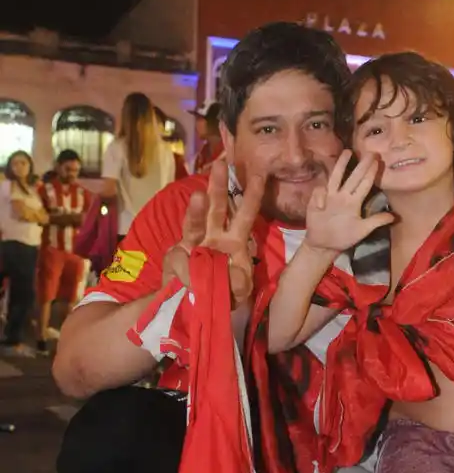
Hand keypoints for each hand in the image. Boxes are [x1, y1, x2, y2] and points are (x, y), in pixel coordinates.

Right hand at [162, 159, 263, 308]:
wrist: (195, 308)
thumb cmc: (222, 294)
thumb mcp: (238, 292)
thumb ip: (240, 284)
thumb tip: (234, 276)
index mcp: (234, 240)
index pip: (245, 214)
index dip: (251, 196)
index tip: (260, 175)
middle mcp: (213, 236)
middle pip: (216, 208)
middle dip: (218, 187)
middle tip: (221, 165)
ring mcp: (192, 245)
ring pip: (194, 223)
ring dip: (196, 210)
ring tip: (199, 197)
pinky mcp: (175, 258)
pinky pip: (181, 260)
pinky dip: (186, 270)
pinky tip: (189, 277)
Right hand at [305, 150, 393, 254]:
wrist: (324, 245)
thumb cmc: (343, 237)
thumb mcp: (362, 230)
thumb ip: (376, 222)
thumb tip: (394, 217)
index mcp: (355, 202)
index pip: (365, 184)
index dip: (371, 172)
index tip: (378, 160)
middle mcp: (344, 195)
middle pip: (354, 176)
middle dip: (362, 164)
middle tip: (371, 151)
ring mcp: (330, 196)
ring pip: (336, 177)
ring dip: (341, 165)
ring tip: (348, 152)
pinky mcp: (316, 200)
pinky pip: (320, 192)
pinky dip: (321, 196)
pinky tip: (321, 206)